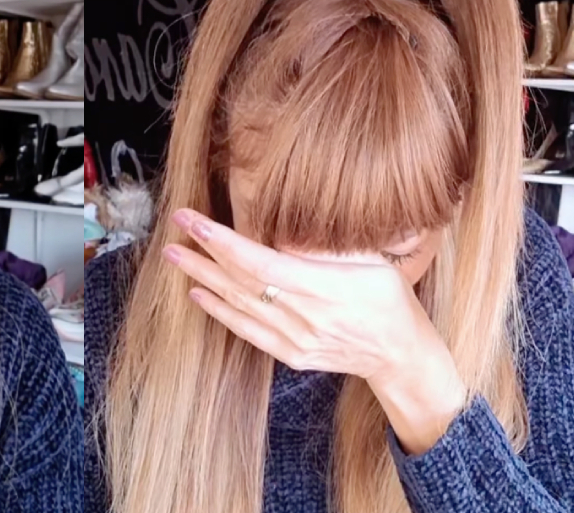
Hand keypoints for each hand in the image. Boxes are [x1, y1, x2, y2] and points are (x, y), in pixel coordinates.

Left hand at [164, 208, 466, 453]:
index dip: (222, 240)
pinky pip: (246, 330)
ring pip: (238, 304)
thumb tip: (283, 235)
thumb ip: (326, 250)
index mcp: (324, 288)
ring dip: (202, 278)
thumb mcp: (372, 262)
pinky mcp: (290, 354)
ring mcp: (294, 339)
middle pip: (241, 282)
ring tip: (175, 256)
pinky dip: (219, 311)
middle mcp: (304, 317)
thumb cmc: (389, 298)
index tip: (194, 219)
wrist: (401, 354)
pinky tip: (198, 293)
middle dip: (202, 254)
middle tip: (172, 231)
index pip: (259, 261)